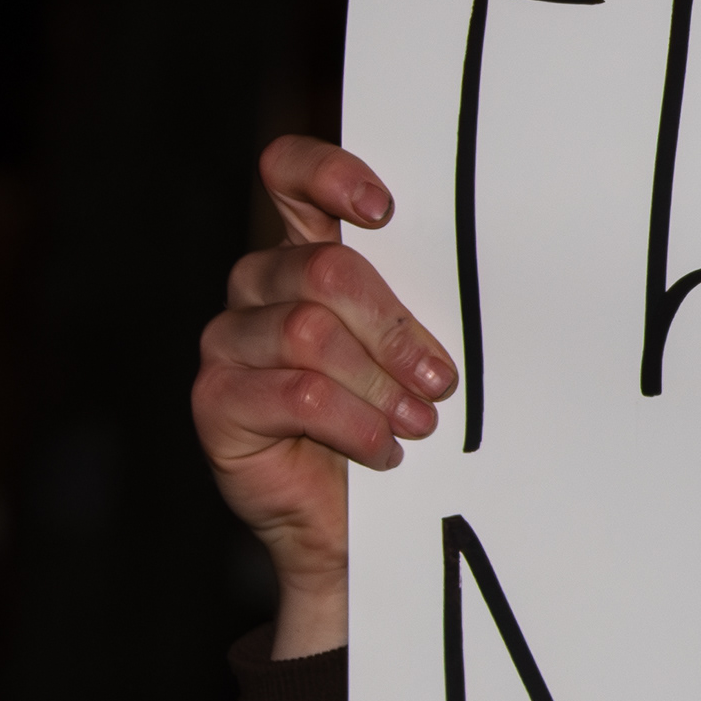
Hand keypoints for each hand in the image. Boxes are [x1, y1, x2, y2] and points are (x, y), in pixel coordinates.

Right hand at [190, 138, 455, 658]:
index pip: (288, 175)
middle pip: (323, 268)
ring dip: (380, 384)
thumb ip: (425, 299)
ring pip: (310, 332)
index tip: (384, 211)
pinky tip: (382, 451)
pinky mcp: (217, 400)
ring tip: (416, 423)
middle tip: (439, 380)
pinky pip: (296, 393)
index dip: (329, 175)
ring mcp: (230, 342)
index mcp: (307, 254)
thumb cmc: (400, 421)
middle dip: (396, 328)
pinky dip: (354, 424)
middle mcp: (259, 288)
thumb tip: (483, 264)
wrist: (361, 525)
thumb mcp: (419, 350)